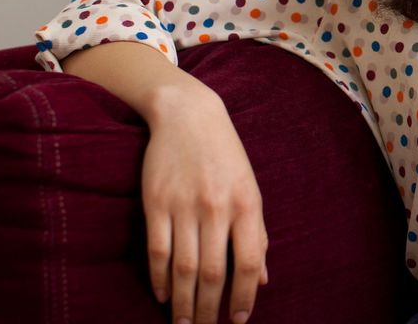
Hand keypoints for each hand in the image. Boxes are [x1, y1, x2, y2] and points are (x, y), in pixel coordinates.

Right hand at [143, 90, 268, 323]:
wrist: (189, 116)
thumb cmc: (226, 157)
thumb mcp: (251, 190)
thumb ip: (257, 234)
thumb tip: (261, 278)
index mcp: (247, 205)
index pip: (247, 263)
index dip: (244, 297)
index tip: (238, 321)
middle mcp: (217, 208)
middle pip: (212, 272)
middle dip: (209, 309)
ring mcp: (185, 206)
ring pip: (182, 268)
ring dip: (182, 302)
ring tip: (183, 323)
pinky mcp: (156, 203)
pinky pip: (157, 250)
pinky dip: (158, 278)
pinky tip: (161, 294)